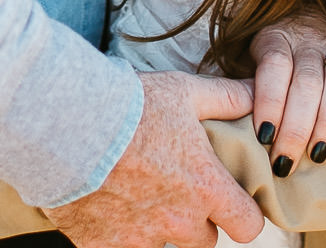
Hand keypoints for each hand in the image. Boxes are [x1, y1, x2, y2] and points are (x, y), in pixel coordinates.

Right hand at [47, 71, 259, 247]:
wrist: (66, 124)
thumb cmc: (130, 106)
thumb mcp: (185, 92)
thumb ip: (227, 99)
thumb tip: (259, 95)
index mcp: (205, 188)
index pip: (248, 225)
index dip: (243, 215)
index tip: (231, 202)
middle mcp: (178, 221)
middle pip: (204, 241)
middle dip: (196, 221)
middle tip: (176, 192)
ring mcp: (140, 238)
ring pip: (164, 247)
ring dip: (158, 229)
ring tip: (139, 197)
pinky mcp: (102, 246)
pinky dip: (118, 235)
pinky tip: (108, 209)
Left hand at [249, 10, 325, 170]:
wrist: (300, 21)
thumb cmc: (270, 60)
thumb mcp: (249, 60)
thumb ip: (244, 86)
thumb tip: (233, 127)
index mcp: (275, 39)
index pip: (274, 67)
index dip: (270, 101)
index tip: (264, 137)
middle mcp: (307, 39)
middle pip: (306, 82)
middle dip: (296, 127)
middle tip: (286, 161)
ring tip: (318, 154)